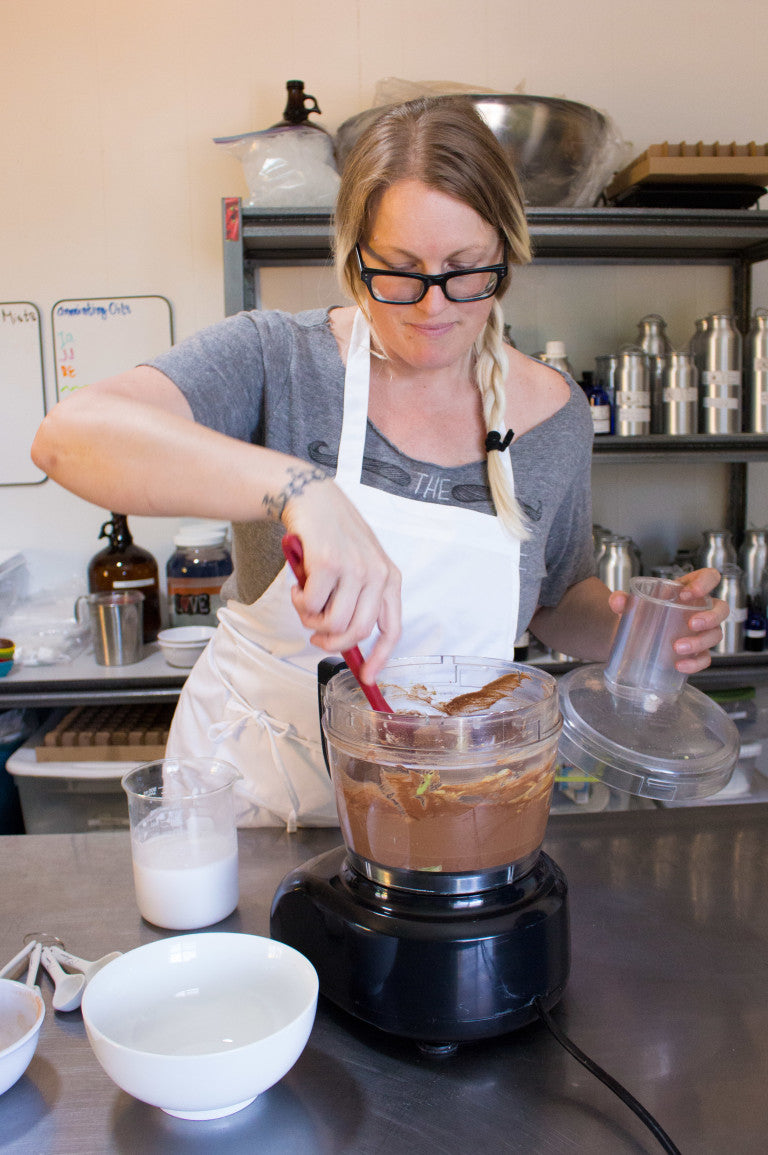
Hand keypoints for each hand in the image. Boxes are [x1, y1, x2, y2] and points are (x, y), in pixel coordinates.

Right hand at [281, 479, 401, 679]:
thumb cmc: (334, 537)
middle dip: (331, 644)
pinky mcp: (329, 564)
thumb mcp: (358, 566)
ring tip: (304, 603)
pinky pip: (310, 605)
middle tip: (315, 638)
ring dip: (310, 621)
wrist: (314, 499)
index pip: (392, 629)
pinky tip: (297, 587)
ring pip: (332, 623)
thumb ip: (358, 600)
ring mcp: (354, 568)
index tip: (366, 676)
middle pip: (356, 633)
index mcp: (389, 578)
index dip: (379, 658)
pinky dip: (298, 603)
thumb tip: (346, 641)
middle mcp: (377, 574)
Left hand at [608, 568, 726, 674]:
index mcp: (688, 590)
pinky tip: (679, 665)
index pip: (709, 577)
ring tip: (677, 647)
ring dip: (700, 641)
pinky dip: (695, 663)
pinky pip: (705, 658)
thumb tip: (617, 600)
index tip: (687, 594)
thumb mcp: (631, 605)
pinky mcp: (697, 653)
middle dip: (711, 616)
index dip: (705, 582)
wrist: (631, 639)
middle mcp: (700, 610)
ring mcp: (702, 632)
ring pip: (716, 635)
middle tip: (691, 624)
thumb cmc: (639, 614)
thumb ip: (622, 600)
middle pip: (722, 609)